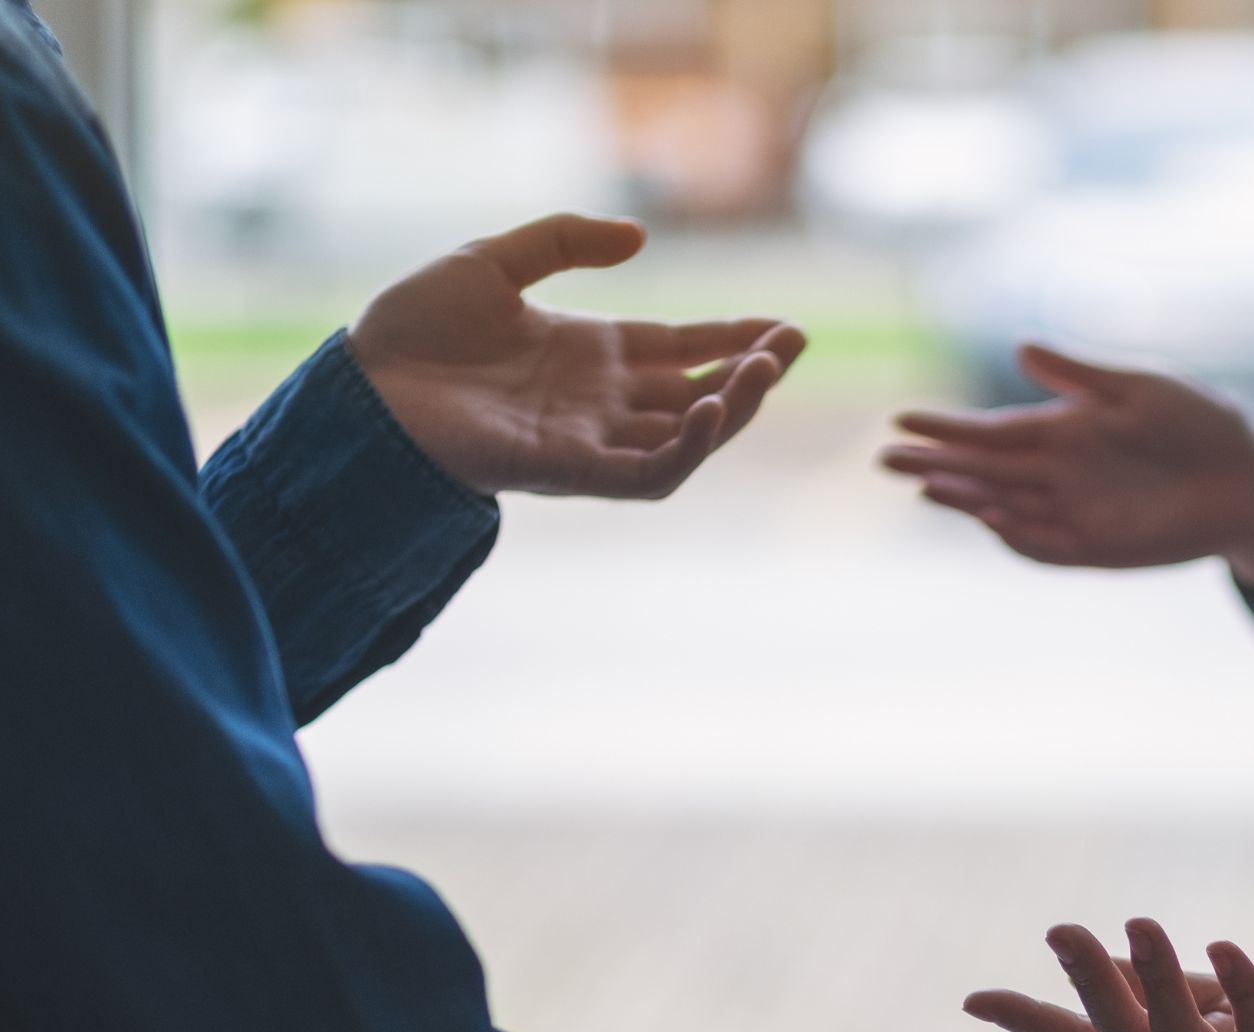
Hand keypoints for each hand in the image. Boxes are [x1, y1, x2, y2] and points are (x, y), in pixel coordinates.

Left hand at [349, 213, 806, 500]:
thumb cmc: (415, 327)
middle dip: (752, 373)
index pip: (684, 350)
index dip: (736, 339)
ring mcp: (591, 439)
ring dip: (733, 408)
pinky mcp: (572, 471)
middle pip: (700, 393)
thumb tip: (641, 237)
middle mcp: (601, 401)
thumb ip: (565, 241)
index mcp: (591, 353)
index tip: (787, 327)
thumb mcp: (494, 261)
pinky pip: (648, 473)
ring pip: (688, 436)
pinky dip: (686, 448)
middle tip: (791, 345)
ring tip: (763, 371)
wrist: (362, 384)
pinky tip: (708, 408)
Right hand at [882, 343, 1253, 591]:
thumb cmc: (1199, 425)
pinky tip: (987, 518)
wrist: (1249, 480)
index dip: (947, 426)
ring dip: (964, 499)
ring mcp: (1075, 513)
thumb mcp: (1141, 388)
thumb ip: (1080, 376)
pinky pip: (1045, 546)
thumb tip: (1021, 349)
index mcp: (1063, 429)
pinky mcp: (1098, 548)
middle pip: (983, 471)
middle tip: (884, 459)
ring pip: (1004, 508)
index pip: (991, 430)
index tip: (902, 418)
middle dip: (935, 463)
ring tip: (925, 486)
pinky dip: (1015, 536)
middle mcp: (1058, 474)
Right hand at [965, 919, 1253, 1031]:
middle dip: (1091, 987)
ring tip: (1144, 922)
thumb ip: (1168, 988)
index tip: (972, 998)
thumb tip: (1100, 954)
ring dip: (1158, 982)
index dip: (1032, 1024)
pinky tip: (1225, 947)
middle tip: (1064, 930)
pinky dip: (1241, 996)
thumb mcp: (1224, 997)